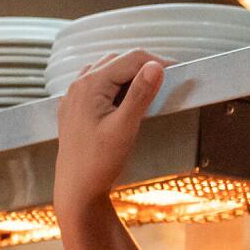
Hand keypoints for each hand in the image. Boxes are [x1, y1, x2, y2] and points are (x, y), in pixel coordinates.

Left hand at [55, 50, 166, 221]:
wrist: (76, 190)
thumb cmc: (97, 163)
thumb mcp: (124, 127)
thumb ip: (140, 94)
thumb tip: (156, 66)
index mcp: (90, 85)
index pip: (131, 59)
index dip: (157, 62)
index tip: (176, 73)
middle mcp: (78, 86)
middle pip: (119, 61)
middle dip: (143, 68)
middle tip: (163, 84)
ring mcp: (73, 98)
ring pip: (107, 72)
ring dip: (129, 77)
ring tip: (145, 95)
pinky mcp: (74, 110)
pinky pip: (97, 87)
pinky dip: (114, 87)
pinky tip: (124, 103)